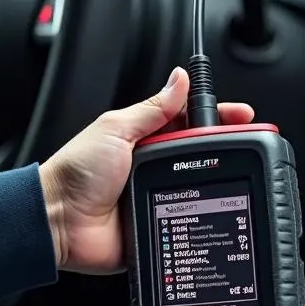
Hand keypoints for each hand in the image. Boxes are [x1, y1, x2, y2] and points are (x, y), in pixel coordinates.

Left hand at [38, 68, 254, 272]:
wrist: (57, 221)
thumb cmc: (75, 173)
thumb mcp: (115, 129)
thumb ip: (151, 109)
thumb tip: (179, 79)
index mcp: (147, 140)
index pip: (191, 124)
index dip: (219, 119)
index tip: (244, 116)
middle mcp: (155, 167)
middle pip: (203, 156)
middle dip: (225, 151)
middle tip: (246, 146)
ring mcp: (159, 197)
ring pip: (200, 188)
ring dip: (215, 183)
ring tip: (235, 178)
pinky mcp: (159, 225)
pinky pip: (188, 220)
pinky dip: (201, 217)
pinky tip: (214, 210)